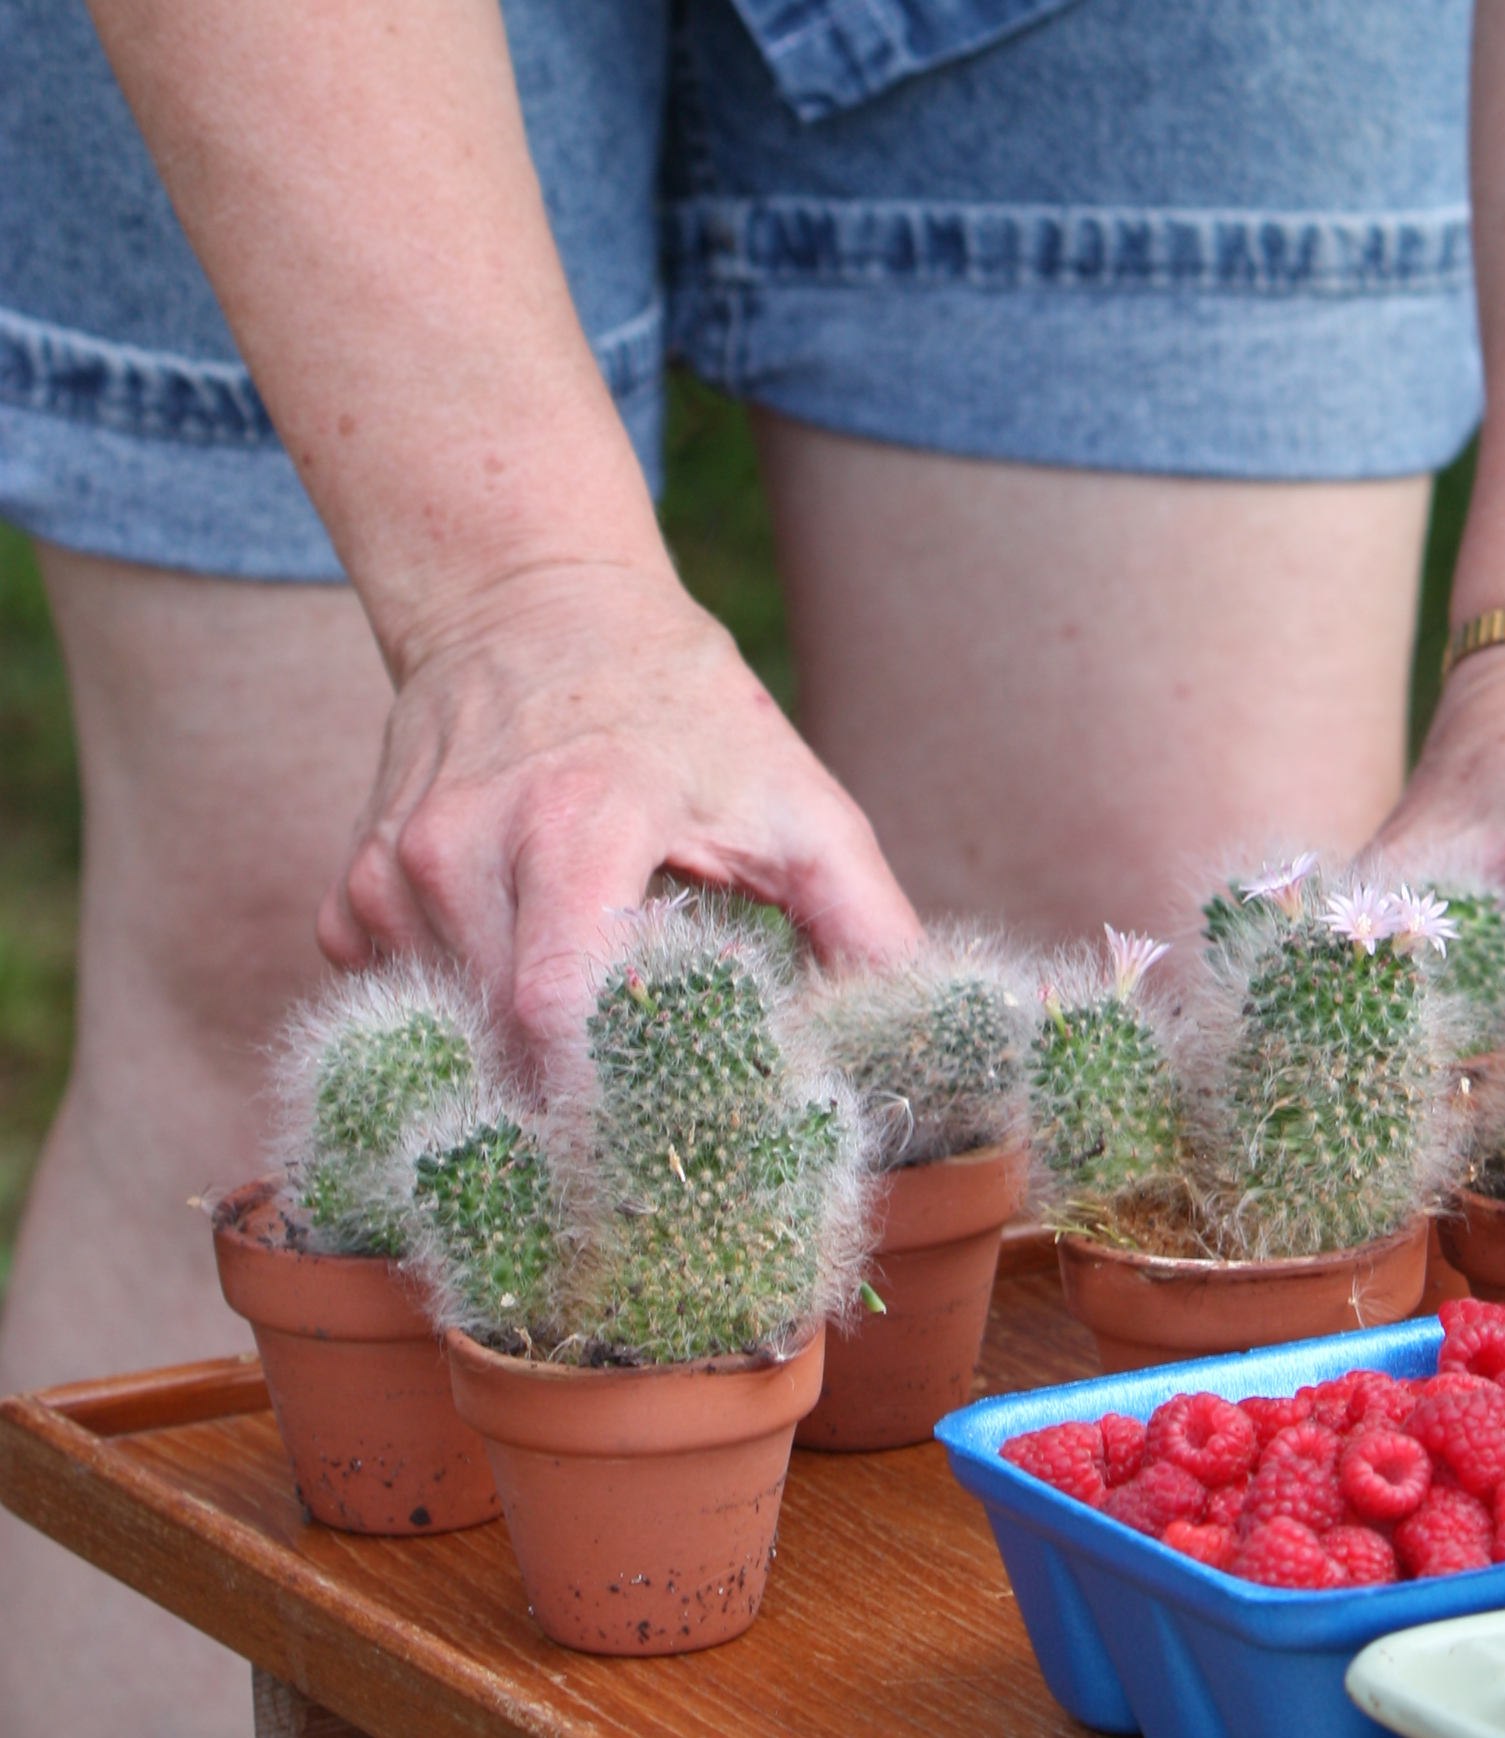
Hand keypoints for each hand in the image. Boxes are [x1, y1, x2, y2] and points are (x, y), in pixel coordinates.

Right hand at [317, 552, 921, 1059]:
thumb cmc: (681, 707)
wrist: (532, 601)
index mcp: (577, 818)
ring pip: (454, 1033)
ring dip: (522, 1048)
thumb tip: (918, 1032)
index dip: (607, 1093)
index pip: (557, 1006)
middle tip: (643, 1117)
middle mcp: (462, 843)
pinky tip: (516, 955)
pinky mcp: (354, 887)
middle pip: (506, 1042)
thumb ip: (864, 920)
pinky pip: (401, 1000)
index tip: (664, 1137)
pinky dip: (462, 1007)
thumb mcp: (795, 796)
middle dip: (574, 1095)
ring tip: (588, 1008)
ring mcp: (392, 868)